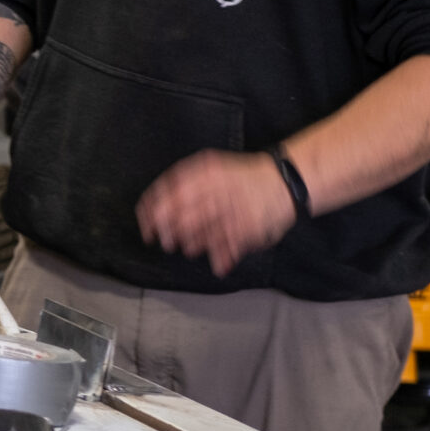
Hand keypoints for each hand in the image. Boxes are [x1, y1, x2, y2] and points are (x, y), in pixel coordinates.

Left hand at [136, 149, 295, 277]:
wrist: (284, 180)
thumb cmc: (242, 176)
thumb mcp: (210, 167)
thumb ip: (182, 185)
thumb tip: (151, 210)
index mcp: (204, 172)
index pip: (166, 192)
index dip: (150, 212)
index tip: (145, 226)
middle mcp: (216, 189)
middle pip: (179, 217)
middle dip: (168, 232)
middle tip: (166, 240)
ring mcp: (232, 209)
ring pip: (199, 234)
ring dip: (190, 244)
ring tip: (190, 247)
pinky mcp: (248, 228)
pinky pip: (224, 247)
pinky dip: (219, 258)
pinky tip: (217, 263)